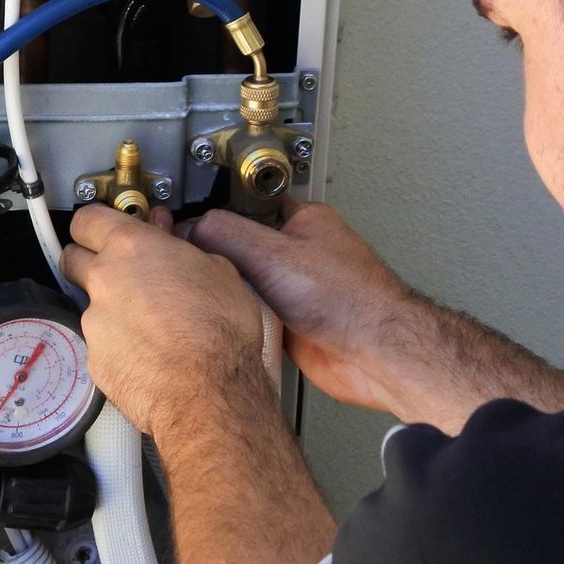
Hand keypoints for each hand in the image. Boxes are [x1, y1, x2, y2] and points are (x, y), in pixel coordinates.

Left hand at [63, 204, 271, 436]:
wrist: (208, 392)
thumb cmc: (219, 331)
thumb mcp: (217, 271)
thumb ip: (180, 246)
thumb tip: (166, 233)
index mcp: (130, 248)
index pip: (86, 218)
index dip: (96, 224)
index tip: (106, 230)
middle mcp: (103, 280)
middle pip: (72, 258)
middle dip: (90, 261)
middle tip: (120, 272)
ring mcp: (93, 321)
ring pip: (90, 304)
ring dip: (111, 308)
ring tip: (149, 325)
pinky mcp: (93, 358)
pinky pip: (101, 342)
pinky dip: (118, 344)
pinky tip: (148, 354)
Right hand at [175, 199, 435, 416]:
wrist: (375, 357)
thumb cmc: (349, 300)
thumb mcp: (272, 254)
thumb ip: (225, 234)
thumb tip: (189, 226)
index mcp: (303, 221)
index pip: (247, 206)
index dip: (216, 215)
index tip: (188, 226)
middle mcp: (301, 253)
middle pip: (241, 248)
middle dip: (220, 260)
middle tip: (196, 265)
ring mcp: (297, 289)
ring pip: (246, 284)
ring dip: (232, 293)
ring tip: (214, 295)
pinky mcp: (293, 322)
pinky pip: (254, 315)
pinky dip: (243, 319)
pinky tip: (234, 321)